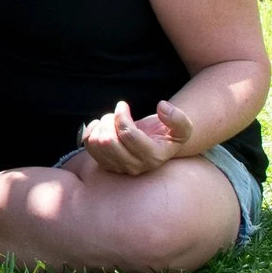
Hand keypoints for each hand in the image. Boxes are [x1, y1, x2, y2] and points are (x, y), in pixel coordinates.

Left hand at [79, 99, 193, 176]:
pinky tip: (101, 125)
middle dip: (109, 121)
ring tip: (110, 119)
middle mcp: (135, 167)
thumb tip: (162, 107)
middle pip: (108, 142)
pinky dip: (91, 131)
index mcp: (153, 157)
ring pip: (97, 144)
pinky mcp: (106, 164)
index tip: (122, 104)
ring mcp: (118, 167)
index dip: (121, 116)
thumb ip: (178, 118)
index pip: (128, 135)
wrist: (155, 143)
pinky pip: (89, 146)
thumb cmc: (167, 133)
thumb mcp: (182, 127)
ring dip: (101, 125)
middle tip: (115, 113)